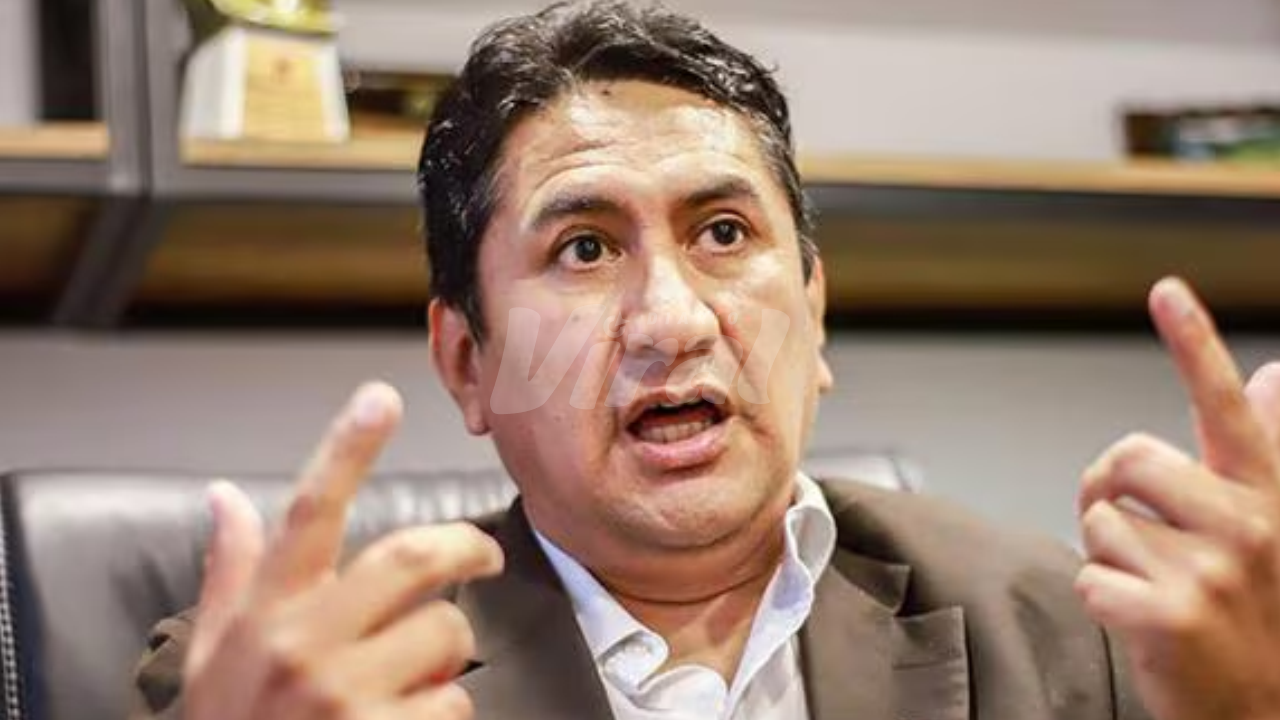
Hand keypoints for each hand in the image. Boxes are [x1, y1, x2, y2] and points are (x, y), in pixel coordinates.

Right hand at [183, 382, 504, 719]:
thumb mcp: (212, 655)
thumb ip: (229, 573)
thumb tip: (224, 498)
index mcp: (265, 614)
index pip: (308, 512)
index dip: (345, 448)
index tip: (379, 396)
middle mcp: (303, 646)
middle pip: (413, 557)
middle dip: (466, 545)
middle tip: (485, 552)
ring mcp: (344, 697)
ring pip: (448, 633)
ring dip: (448, 653)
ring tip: (416, 677)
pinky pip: (454, 704)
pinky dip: (444, 712)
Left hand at [1076, 277, 1279, 719]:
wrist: (1263, 710)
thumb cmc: (1255, 612)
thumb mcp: (1270, 524)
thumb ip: (1264, 449)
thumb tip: (1275, 373)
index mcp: (1265, 496)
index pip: (1226, 406)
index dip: (1194, 343)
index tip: (1166, 291)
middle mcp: (1245, 524)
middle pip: (1125, 458)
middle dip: (1114, 493)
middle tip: (1144, 538)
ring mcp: (1211, 571)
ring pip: (1098, 521)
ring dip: (1108, 555)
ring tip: (1155, 587)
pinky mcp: (1170, 615)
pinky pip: (1088, 577)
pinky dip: (1100, 600)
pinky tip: (1143, 622)